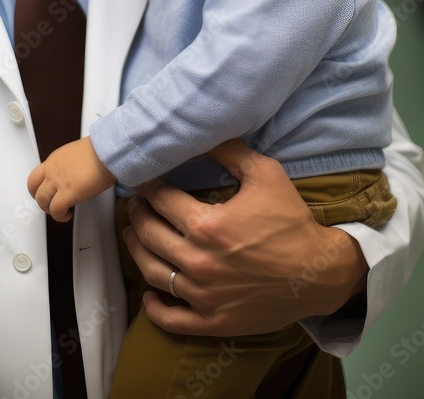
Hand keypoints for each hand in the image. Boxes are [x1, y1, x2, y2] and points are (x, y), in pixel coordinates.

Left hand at [28, 136, 115, 221]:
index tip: (44, 192)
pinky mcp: (67, 193)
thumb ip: (68, 164)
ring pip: (42, 201)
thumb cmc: (98, 151)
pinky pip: (56, 210)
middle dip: (41, 200)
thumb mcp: (75, 154)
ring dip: (49, 209)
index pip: (35, 176)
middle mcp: (52, 170)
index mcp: (54, 160)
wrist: (105, 152)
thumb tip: (72, 173)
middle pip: (34, 189)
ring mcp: (58, 182)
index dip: (37, 188)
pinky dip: (60, 216)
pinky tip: (67, 215)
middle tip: (50, 204)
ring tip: (60, 211)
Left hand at [124, 139, 367, 335]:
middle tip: (136, 204)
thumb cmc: (292, 222)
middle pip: (149, 233)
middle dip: (137, 214)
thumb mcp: (265, 174)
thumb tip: (204, 133)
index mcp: (206, 225)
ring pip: (152, 272)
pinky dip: (154, 307)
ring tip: (134, 236)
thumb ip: (230, 151)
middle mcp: (198, 261)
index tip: (143, 180)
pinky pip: (171, 319)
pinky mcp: (213, 320)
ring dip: (136, 251)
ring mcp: (203, 294)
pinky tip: (149, 294)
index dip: (148, 186)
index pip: (160, 200)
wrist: (319, 273)